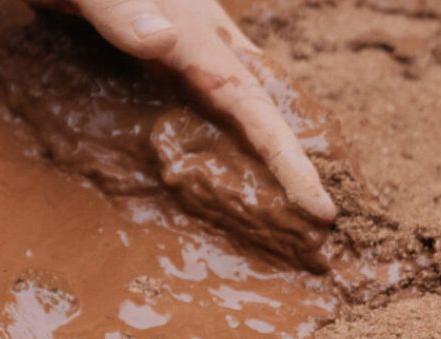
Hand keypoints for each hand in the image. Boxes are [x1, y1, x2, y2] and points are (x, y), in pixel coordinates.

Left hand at [56, 0, 336, 220]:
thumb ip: (119, 11)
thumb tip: (165, 41)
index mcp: (191, 32)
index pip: (250, 102)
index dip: (286, 157)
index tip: (319, 206)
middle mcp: (200, 38)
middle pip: (261, 104)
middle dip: (291, 161)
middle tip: (321, 216)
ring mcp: (185, 43)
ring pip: (241, 99)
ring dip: (264, 147)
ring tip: (287, 196)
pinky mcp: (163, 51)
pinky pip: (205, 96)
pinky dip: (225, 129)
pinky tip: (220, 155)